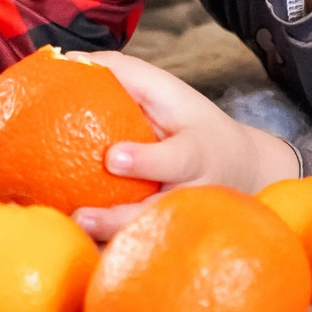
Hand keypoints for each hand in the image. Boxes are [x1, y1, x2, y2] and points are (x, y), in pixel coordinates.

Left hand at [69, 52, 298, 239]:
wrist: (241, 170)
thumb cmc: (192, 125)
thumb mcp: (170, 93)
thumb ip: (126, 75)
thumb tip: (70, 60)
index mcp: (196, 156)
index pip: (175, 160)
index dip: (147, 161)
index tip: (113, 157)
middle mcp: (193, 196)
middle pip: (159, 213)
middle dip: (120, 219)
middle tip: (81, 216)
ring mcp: (182, 224)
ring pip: (148, 239)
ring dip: (110, 242)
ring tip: (73, 237)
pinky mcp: (169, 239)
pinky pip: (138, 249)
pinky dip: (110, 251)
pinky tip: (76, 247)